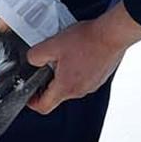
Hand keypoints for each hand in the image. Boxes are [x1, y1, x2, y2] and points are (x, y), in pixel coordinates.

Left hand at [24, 4, 140, 112]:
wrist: (112, 34)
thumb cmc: (87, 40)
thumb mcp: (52, 44)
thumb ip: (35, 56)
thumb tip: (31, 61)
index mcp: (65, 87)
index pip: (44, 106)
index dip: (32, 102)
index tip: (28, 93)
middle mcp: (79, 91)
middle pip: (56, 96)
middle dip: (46, 84)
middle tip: (43, 68)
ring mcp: (91, 85)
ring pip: (69, 87)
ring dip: (61, 76)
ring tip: (60, 58)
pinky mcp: (98, 78)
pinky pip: (81, 80)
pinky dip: (74, 72)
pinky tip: (74, 56)